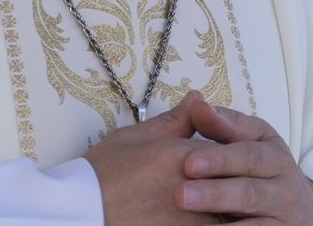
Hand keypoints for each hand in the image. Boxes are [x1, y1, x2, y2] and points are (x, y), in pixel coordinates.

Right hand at [85, 91, 217, 225]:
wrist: (81, 212)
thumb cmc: (101, 175)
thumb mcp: (134, 137)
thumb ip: (175, 120)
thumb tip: (198, 98)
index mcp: (188, 155)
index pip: (226, 151)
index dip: (220, 155)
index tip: (205, 163)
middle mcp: (198, 186)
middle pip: (231, 181)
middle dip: (225, 181)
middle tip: (201, 186)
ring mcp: (195, 219)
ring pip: (226, 212)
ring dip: (219, 208)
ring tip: (197, 207)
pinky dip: (207, 223)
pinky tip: (186, 220)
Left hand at [176, 99, 312, 225]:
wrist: (300, 211)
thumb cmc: (261, 170)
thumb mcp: (250, 141)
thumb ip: (222, 125)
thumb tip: (195, 103)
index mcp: (272, 153)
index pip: (247, 152)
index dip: (218, 154)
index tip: (188, 156)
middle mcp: (282, 184)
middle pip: (248, 188)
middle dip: (215, 188)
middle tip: (182, 188)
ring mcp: (281, 213)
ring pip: (253, 215)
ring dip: (220, 210)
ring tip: (185, 207)